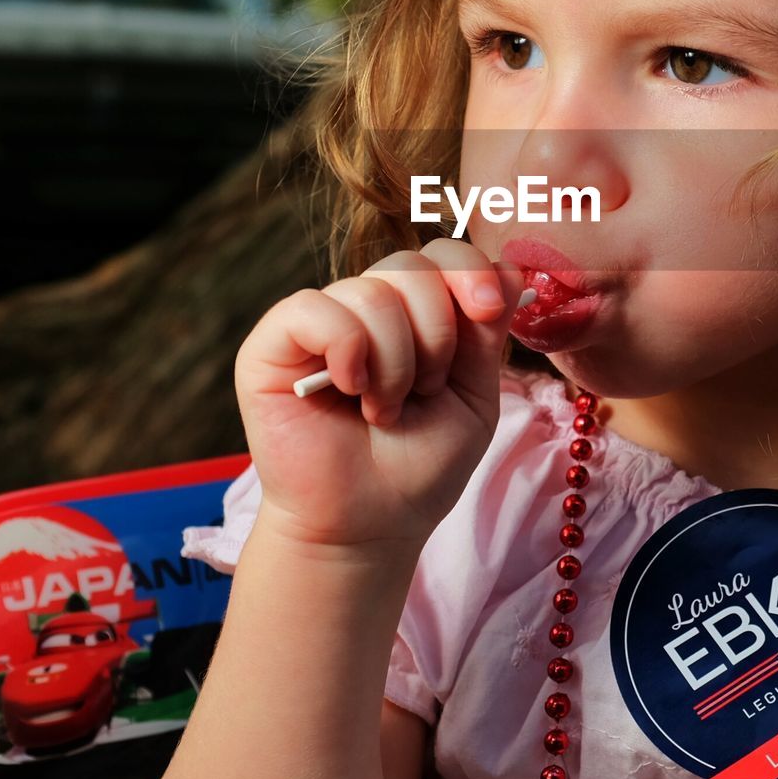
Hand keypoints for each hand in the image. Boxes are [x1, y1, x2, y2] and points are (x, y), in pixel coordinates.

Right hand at [232, 239, 526, 554]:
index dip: (470, 270)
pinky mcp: (271, 345)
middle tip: (427, 389)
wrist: (371, 524)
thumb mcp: (475, 394)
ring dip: (395, 361)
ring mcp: (318, 322)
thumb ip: (486, 332)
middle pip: (410, 265)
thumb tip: (506, 268)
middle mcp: (365, 307)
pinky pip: (312, 309)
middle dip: (436, 331)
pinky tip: (352, 390)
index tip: (489, 311)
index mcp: (415, 312)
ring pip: (370, 292)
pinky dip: (346, 349)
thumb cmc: (421, 464)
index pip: (442, 254)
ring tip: (386, 409)